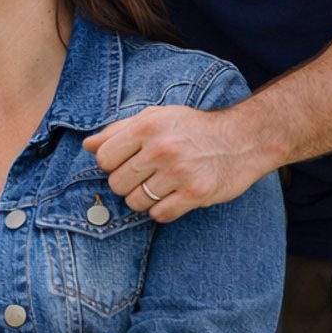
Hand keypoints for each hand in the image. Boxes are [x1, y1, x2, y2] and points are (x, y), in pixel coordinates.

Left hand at [83, 105, 272, 222]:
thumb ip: (118, 131)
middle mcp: (161, 148)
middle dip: (126, 183)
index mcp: (146, 126)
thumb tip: (88, 146)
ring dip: (144, 199)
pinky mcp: (196, 193)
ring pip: (135, 202)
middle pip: (116, 183)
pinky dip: (162, 211)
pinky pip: (160, 214)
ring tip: (160, 186)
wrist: (243, 138)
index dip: (111, 165)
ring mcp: (179, 172)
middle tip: (146, 176)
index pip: (103, 159)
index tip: (126, 163)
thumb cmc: (193, 128)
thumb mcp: (155, 117)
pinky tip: (173, 197)